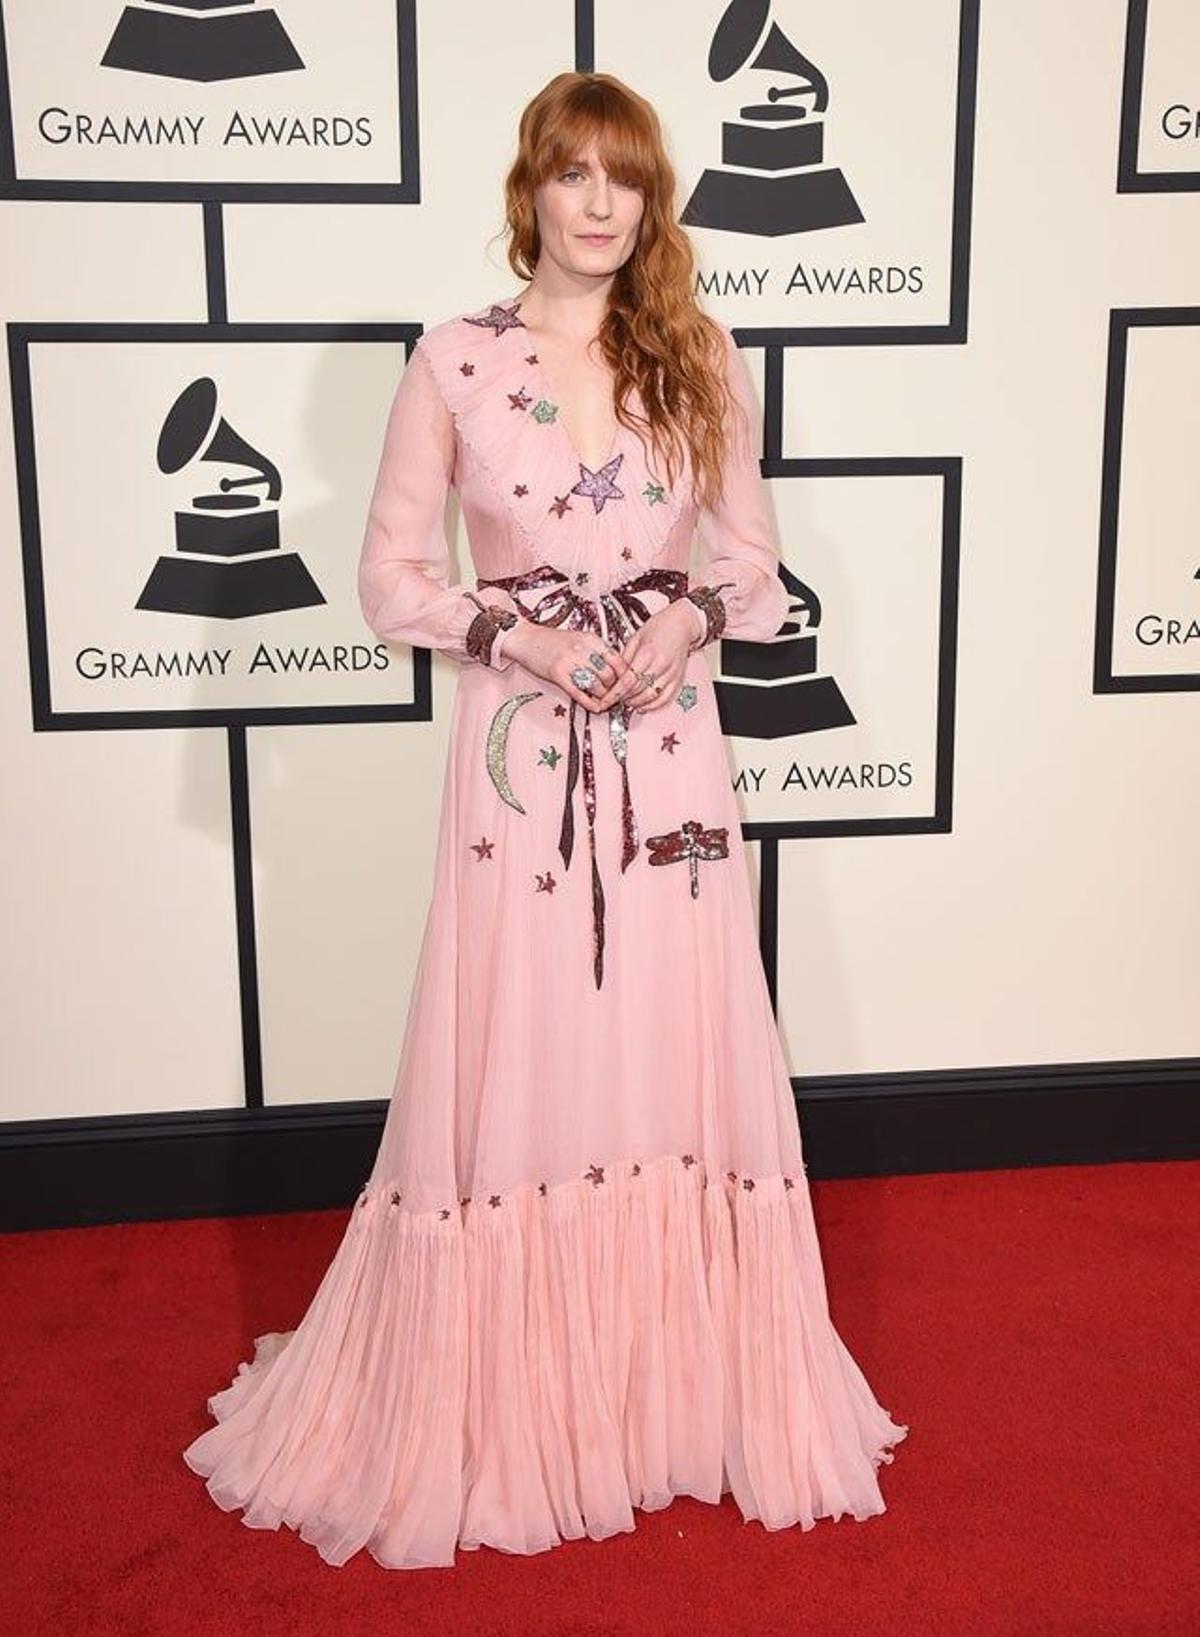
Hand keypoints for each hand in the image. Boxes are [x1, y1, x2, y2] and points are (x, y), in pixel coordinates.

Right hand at [501, 619, 634, 712]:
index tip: (626, 685)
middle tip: (616, 698)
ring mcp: (570, 662)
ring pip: (597, 686)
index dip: (625, 676)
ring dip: (603, 698)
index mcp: (592, 639)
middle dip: (615, 690)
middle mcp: (583, 649)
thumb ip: (597, 652)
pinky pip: (579, 693)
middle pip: (609, 676)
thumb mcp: (580, 639)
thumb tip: (616, 670)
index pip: (618, 661)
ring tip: (606, 703)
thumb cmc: (552, 641)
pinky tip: (595, 708)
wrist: (525, 639)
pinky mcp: (558, 674)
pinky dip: (590, 703)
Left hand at [588, 601, 695, 712]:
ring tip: (624, 701)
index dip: (614, 694)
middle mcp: (661, 665)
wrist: (682, 624)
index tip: (604, 700)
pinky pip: (664, 698)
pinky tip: (641, 706)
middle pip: (637, 690)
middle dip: (622, 699)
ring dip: (635, 703)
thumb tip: (613, 676)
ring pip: (650, 697)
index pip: (627, 681)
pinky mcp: (678, 679)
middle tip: (612, 700)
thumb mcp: (635, 638)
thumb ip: (624, 658)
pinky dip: (651, 706)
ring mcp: (671, 674)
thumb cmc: (659, 627)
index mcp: (648, 653)